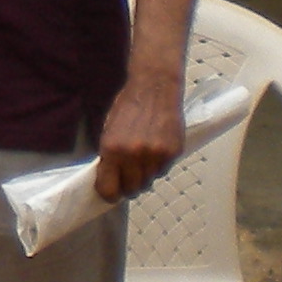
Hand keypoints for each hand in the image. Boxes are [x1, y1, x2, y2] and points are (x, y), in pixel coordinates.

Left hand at [94, 65, 188, 200]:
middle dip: (129, 185)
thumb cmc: (129, 107)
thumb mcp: (108, 131)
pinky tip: (156, 148)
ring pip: (149, 180)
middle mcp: (133, 155)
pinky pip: (164, 169)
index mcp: (112, 150)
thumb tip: (110, 180)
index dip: (109, 194)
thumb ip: (109, 156)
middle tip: (129, 176)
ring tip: (143, 156)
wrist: (154, 87)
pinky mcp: (173, 152)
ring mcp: (155, 155)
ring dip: (145, 174)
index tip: (111, 193)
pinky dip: (159, 164)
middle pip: (132, 189)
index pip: (109, 189)